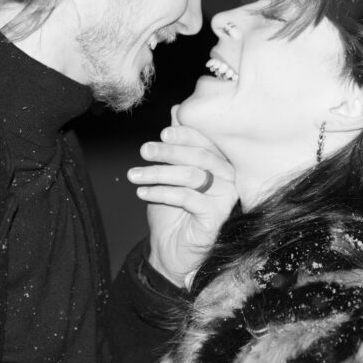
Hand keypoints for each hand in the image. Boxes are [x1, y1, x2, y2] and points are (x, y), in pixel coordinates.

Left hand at [127, 106, 237, 287]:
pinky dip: (161, 192)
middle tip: (143, 151)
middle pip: (200, 155)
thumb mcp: (169, 174)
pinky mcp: (218, 215)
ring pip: (192, 175)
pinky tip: (142, 193)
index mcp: (219, 162)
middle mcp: (228, 177)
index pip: (206, 141)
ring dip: (159, 172)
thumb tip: (177, 110)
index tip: (161, 134)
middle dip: (168, 151)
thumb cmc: (172, 213)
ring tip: (134, 175)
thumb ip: (175, 144)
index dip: (184, 134)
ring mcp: (226, 197)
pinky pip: (188, 197)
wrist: (170, 252)